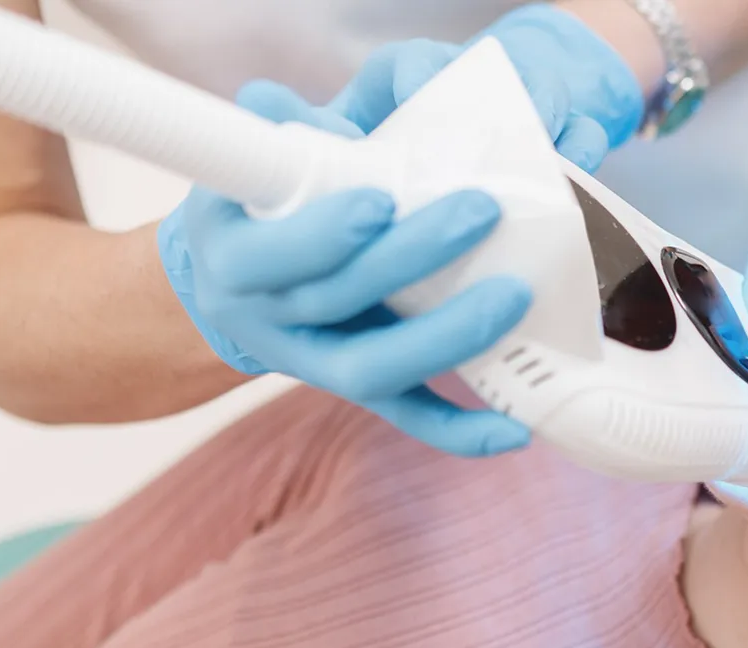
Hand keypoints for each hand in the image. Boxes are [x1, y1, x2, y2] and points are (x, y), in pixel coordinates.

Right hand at [158, 7, 644, 455]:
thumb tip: (311, 117)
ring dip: (447, 336)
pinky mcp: (363, 389)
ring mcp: (317, 362)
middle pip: (339, 300)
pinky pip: (410, 417)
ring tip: (513, 294)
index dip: (323, 234)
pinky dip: (461, 430)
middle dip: (412, 257)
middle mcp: (270, 319)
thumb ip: (281, 129)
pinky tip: (515, 429)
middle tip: (480, 211)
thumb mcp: (253, 162)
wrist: (236, 285)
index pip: (271, 254)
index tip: (381, 199)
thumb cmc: (260, 206)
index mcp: (233, 256)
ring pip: (376, 367)